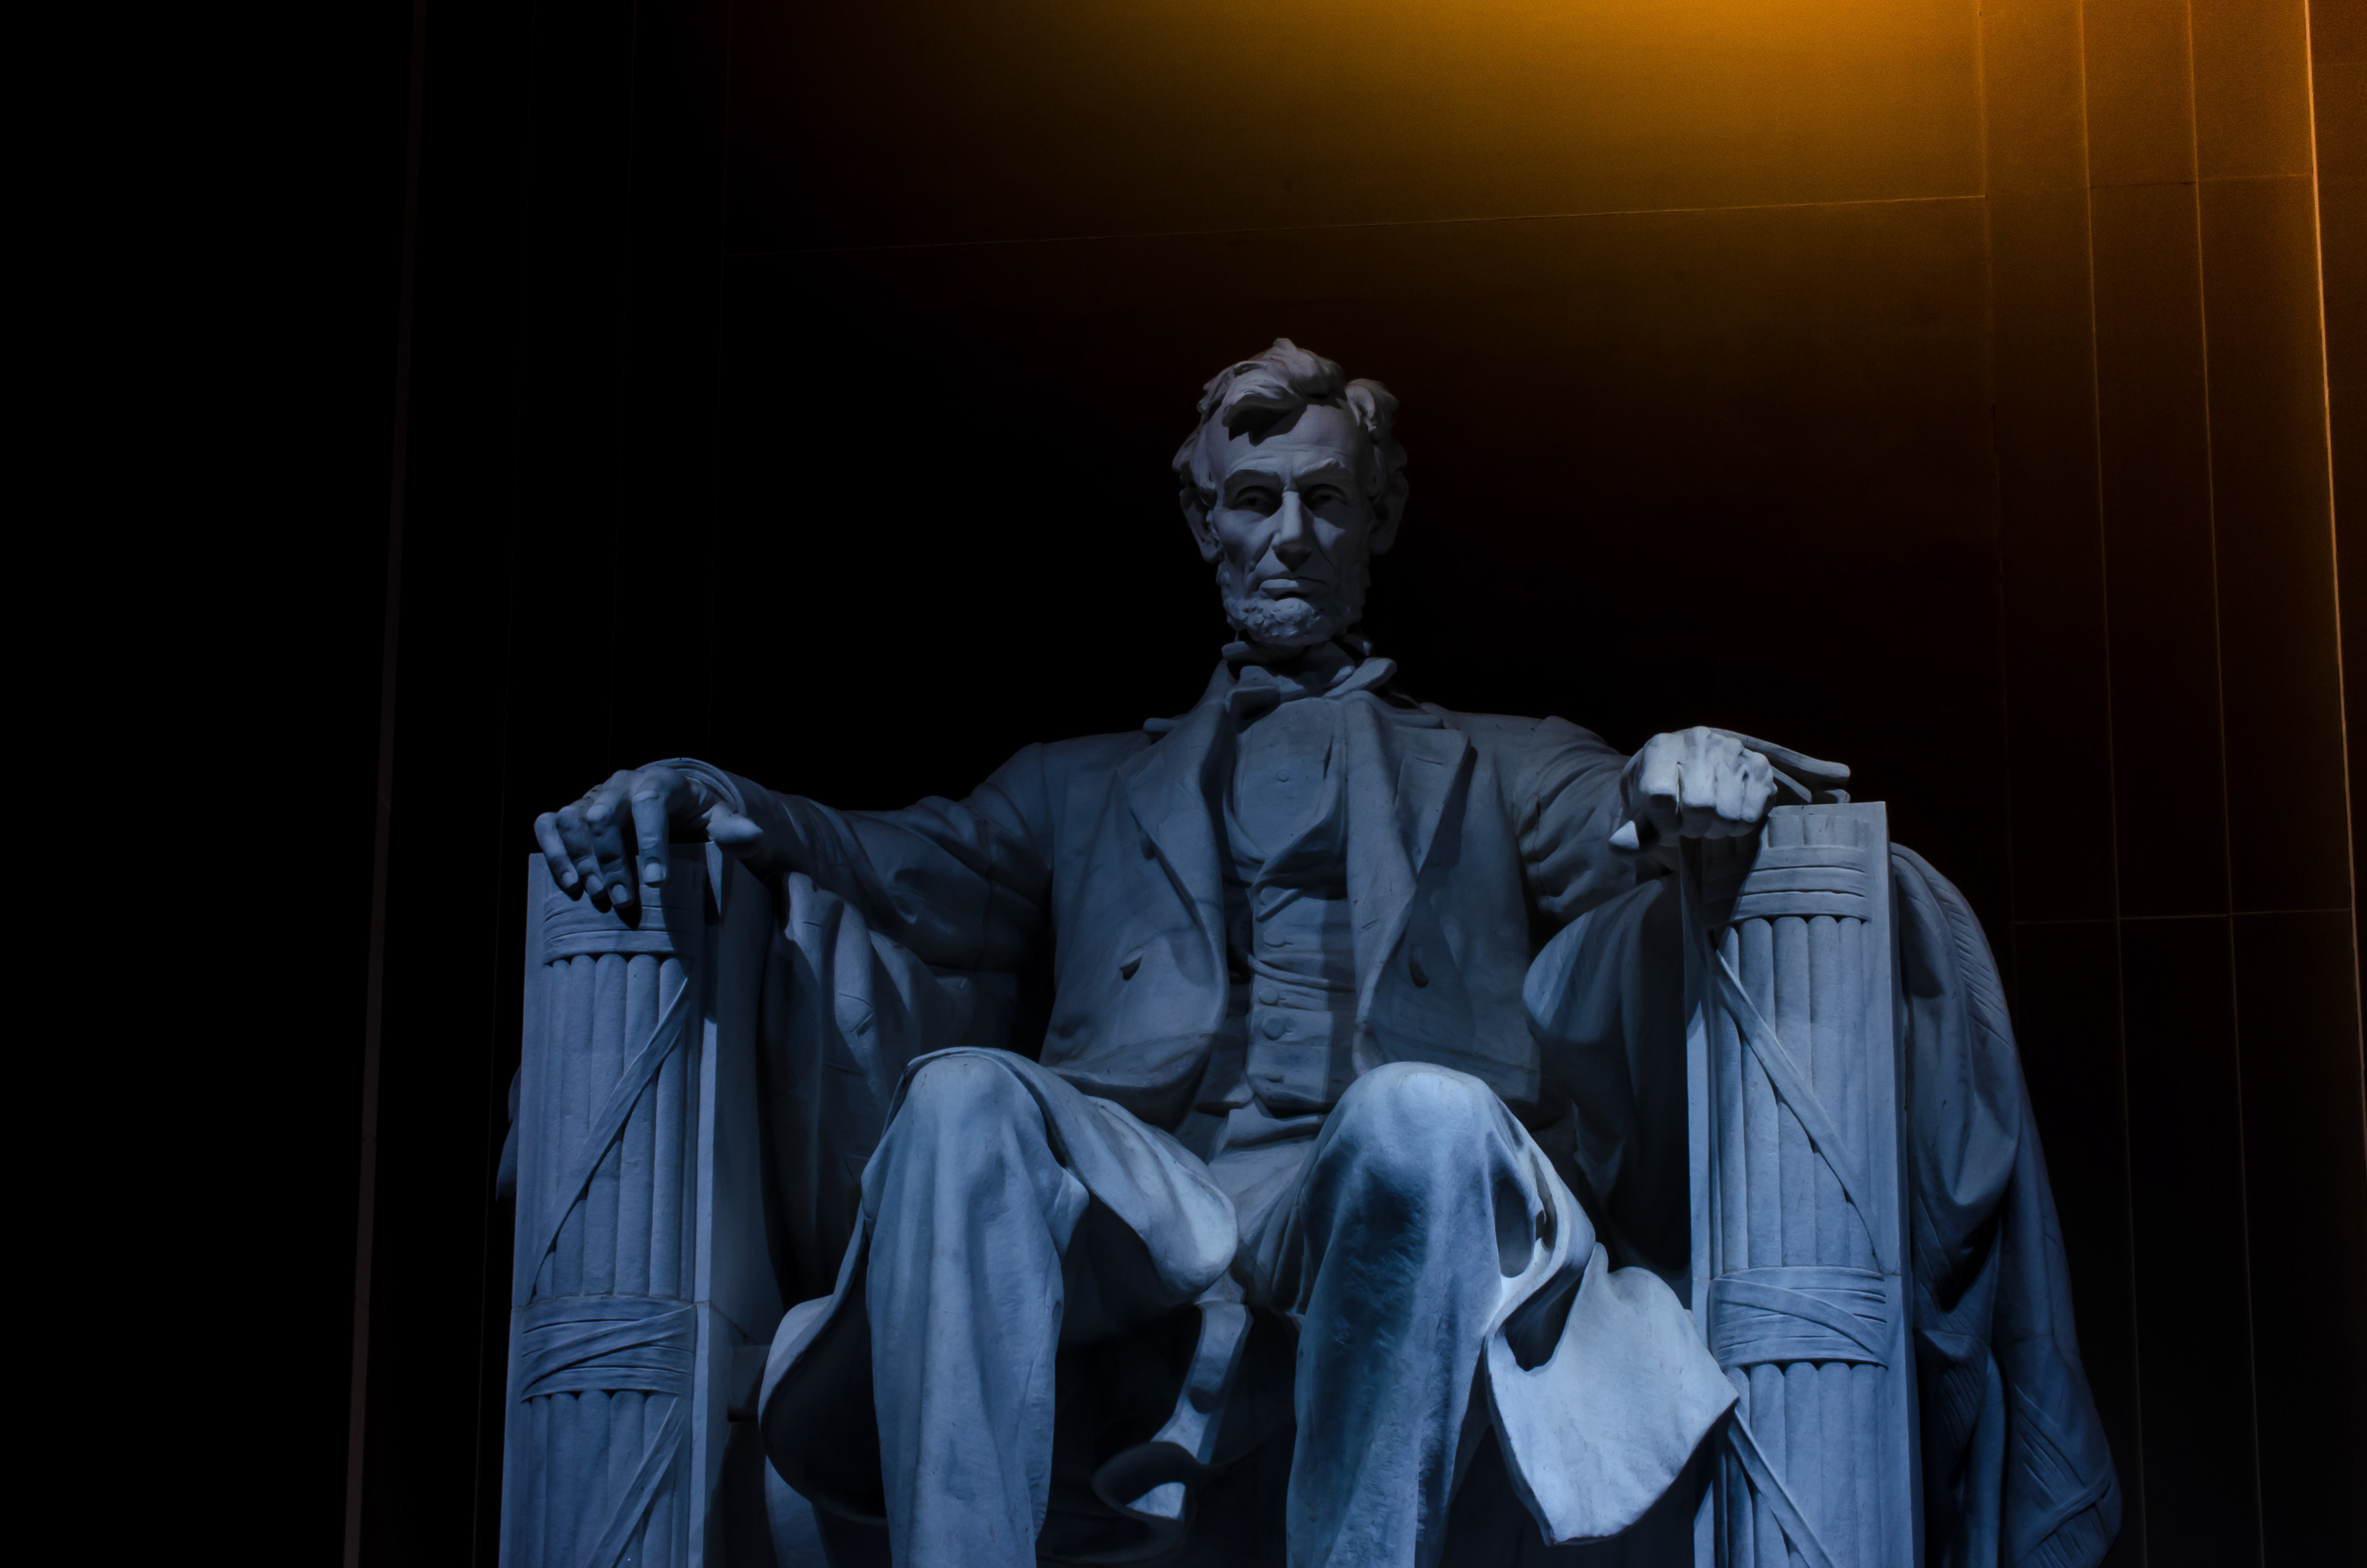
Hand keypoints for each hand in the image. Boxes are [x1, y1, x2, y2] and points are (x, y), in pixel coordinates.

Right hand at [533, 764, 763, 906]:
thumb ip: (735, 831)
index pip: (650, 804)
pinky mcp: (573, 812)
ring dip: (581, 860)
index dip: (651, 842)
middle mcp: (621, 784)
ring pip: (573, 820)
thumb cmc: (697, 817)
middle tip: (624, 902)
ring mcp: (593, 797)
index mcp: (660, 782)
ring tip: (596, 896)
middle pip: (603, 815)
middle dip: (611, 861)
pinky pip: (549, 823)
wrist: (669, 802)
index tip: (656, 883)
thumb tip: (752, 837)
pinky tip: (568, 883)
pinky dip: (552, 850)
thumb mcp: (720, 821)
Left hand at [1611, 728, 1777, 852]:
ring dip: (1717, 829)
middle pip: (1699, 806)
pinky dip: (1739, 826)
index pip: (1659, 796)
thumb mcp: (1640, 809)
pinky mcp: (1758, 764)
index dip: (1663, 823)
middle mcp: (1697, 740)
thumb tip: (1617, 848)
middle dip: (1692, 828)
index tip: (1664, 826)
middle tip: (1689, 825)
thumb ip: (1635, 831)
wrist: (1689, 770)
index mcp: (1660, 747)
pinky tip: (1728, 813)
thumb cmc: (1660, 792)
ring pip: (1728, 814)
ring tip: (1708, 819)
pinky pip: (1752, 813)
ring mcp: (1731, 749)